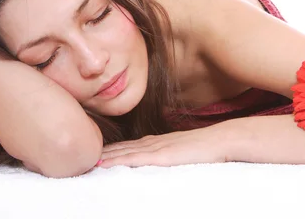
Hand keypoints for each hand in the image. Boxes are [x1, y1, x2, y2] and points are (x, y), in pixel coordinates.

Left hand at [98, 125, 230, 167]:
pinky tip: (103, 163)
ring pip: (123, 152)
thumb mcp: (184, 151)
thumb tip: (161, 161)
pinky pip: (134, 159)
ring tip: (85, 160)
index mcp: (158, 141)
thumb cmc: (207, 148)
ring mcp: (156, 147)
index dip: (111, 150)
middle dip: (102, 152)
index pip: (129, 145)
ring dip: (104, 156)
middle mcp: (153, 142)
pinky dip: (116, 160)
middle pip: (121, 147)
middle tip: (82, 157)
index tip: (94, 153)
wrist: (222, 140)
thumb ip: (170, 154)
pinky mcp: (161, 155)